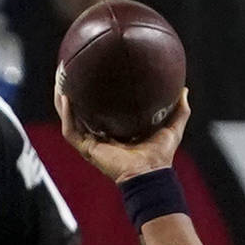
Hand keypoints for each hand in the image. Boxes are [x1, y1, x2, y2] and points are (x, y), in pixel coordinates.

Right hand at [55, 85, 191, 182]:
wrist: (151, 174)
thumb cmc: (161, 156)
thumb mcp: (172, 128)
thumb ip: (180, 110)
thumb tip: (184, 90)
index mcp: (117, 131)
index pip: (101, 109)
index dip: (95, 93)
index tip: (92, 73)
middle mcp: (101, 137)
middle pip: (80, 111)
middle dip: (72, 91)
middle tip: (69, 70)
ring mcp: (92, 144)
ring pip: (69, 119)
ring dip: (61, 101)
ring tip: (60, 79)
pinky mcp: (88, 150)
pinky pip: (70, 131)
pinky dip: (67, 115)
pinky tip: (65, 97)